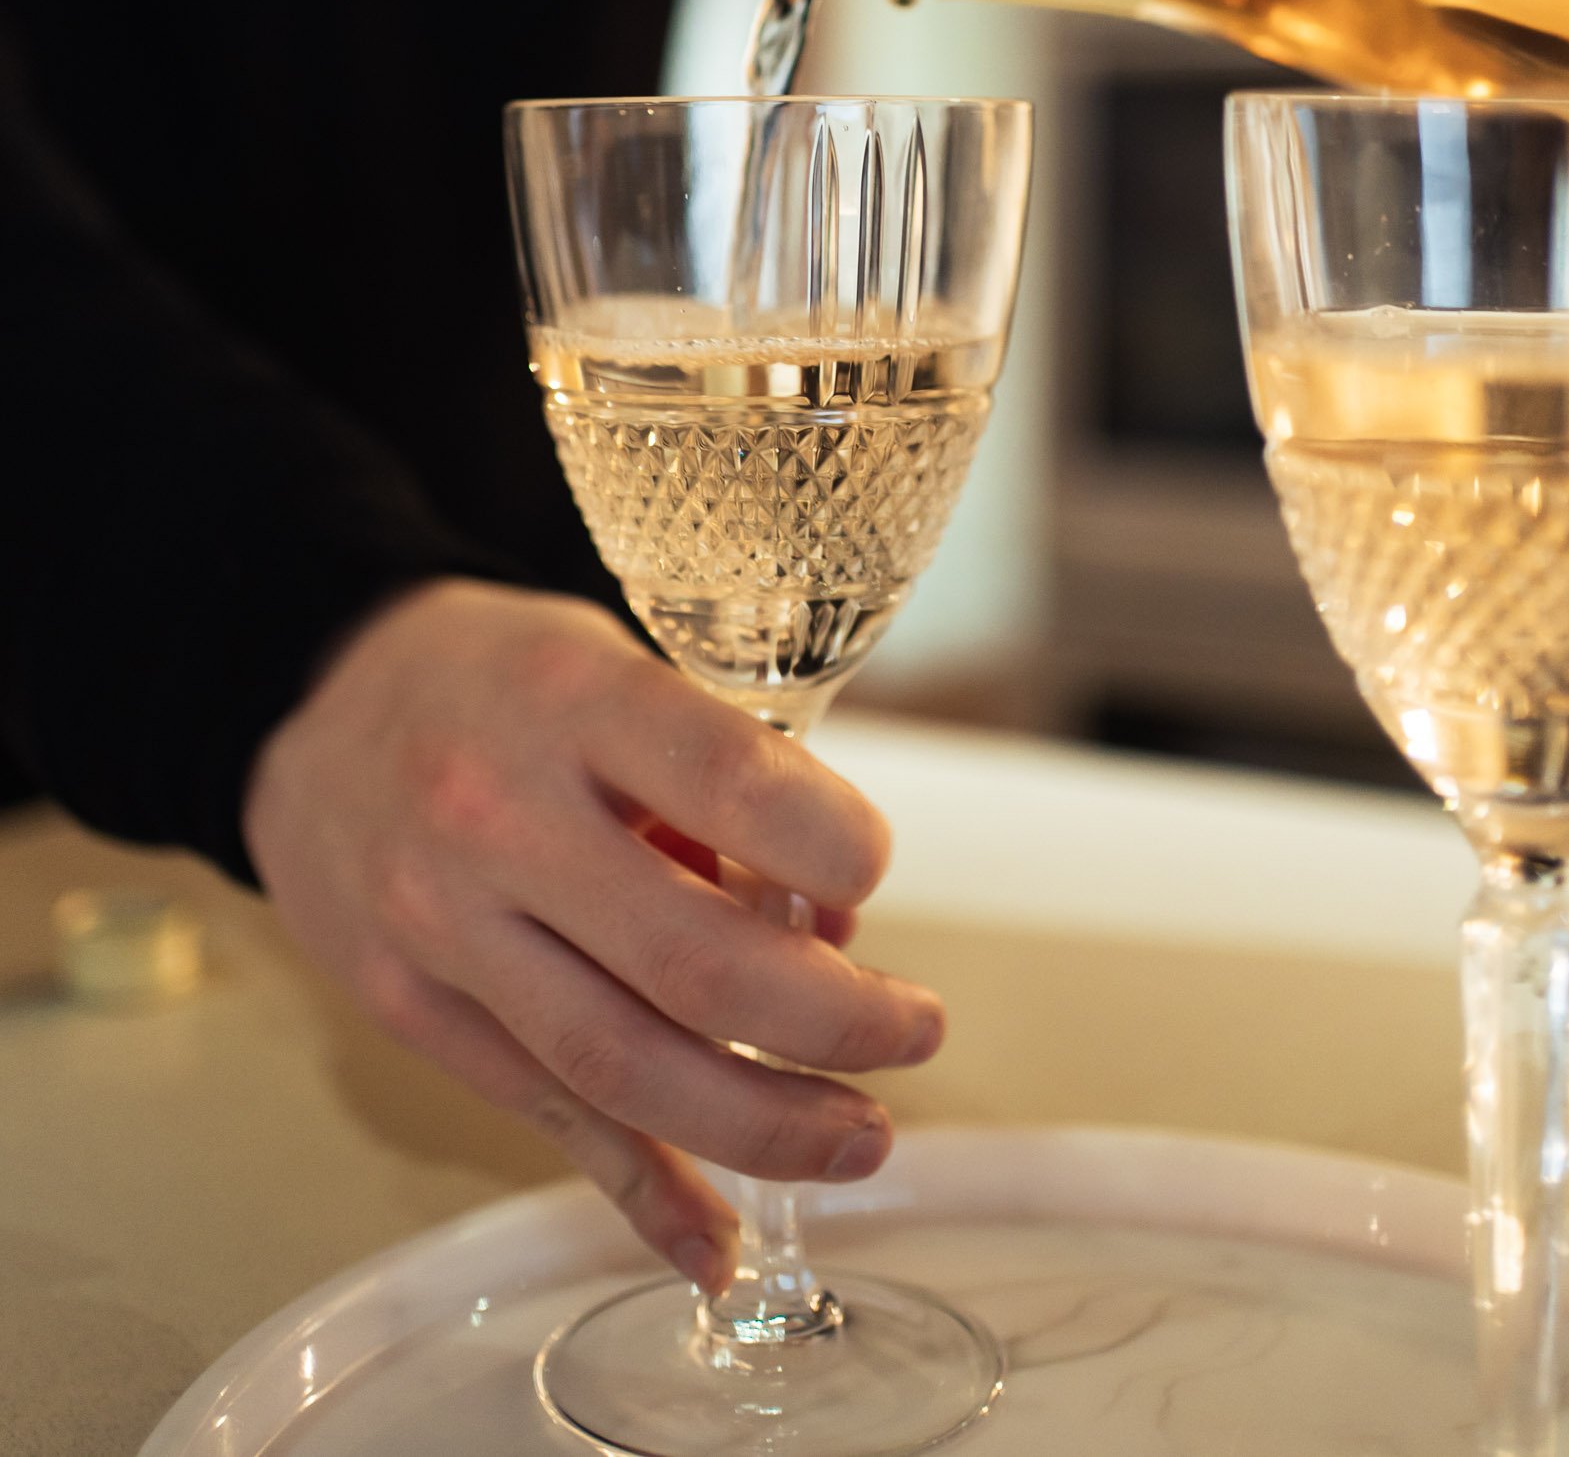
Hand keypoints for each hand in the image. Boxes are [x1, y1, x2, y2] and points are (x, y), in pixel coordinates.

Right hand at [242, 578, 942, 1290]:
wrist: (313, 705)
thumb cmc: (502, 678)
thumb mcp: (612, 664)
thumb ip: (716, 778)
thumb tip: (829, 925)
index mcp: (571, 700)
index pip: (733, 783)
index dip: (838, 846)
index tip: (876, 873)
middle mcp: (499, 818)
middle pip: (692, 962)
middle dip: (835, 1021)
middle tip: (915, 1031)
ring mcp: (444, 927)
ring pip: (622, 1066)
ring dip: (764, 1125)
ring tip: (860, 1137)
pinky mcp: (411, 1009)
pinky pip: (544, 1115)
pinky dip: (640, 1191)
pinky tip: (718, 1245)